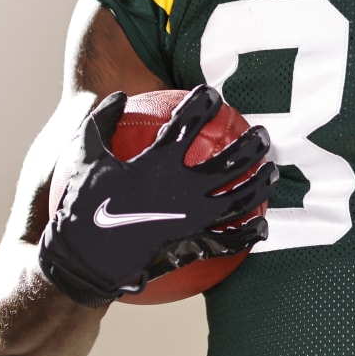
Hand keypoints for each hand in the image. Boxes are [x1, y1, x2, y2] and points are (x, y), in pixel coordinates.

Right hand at [37, 87, 275, 306]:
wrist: (85, 261)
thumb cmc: (81, 207)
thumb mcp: (83, 158)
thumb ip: (100, 122)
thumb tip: (118, 94)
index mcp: (158, 164)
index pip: (188, 124)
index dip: (202, 104)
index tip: (212, 94)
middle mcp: (182, 189)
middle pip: (229, 162)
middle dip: (250, 145)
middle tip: (262, 133)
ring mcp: (192, 219)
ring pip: (240, 199)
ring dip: (260, 183)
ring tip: (273, 170)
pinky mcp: (193, 245)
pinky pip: (229, 240)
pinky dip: (249, 233)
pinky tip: (263, 225)